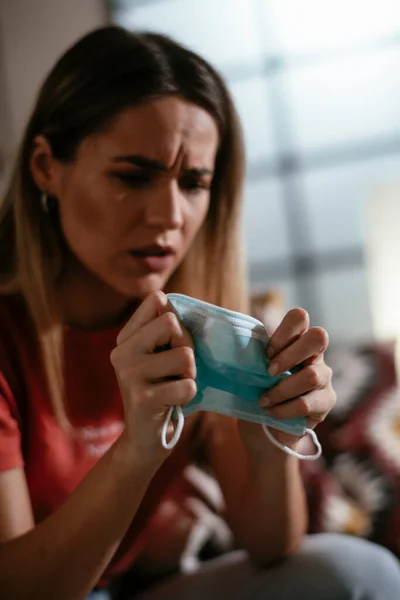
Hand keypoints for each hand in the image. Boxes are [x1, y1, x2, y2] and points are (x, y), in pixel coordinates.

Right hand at [110, 291, 196, 468]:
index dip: (177, 320)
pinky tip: (173, 403)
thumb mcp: (159, 356)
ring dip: (190, 374)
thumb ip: (166, 330)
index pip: (158, 301)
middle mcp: (121, 352)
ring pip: (185, 355)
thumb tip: (176, 305)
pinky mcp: (142, 399)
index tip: (172, 343)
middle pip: (172, 324)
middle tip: (178, 369)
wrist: (144, 438)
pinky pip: (188, 385)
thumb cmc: (161, 391)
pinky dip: (189, 394)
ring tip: (175, 386)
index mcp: (126, 337)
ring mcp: (129, 375)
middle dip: (187, 347)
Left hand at [240, 308, 335, 451]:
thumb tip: (229, 343)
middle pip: (318, 337)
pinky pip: (307, 403)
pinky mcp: (326, 401)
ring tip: (263, 400)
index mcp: (296, 340)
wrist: (266, 429)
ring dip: (281, 389)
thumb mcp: (253, 370)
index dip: (284, 332)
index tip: (266, 352)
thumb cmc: (258, 391)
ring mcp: (325, 377)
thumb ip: (252, 355)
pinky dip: (284, 409)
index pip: (299, 318)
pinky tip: (271, 412)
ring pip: (312, 375)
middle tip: (268, 372)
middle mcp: (316, 354)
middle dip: (289, 355)